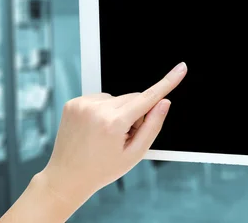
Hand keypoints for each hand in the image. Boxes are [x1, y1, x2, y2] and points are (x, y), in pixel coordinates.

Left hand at [39, 62, 187, 207]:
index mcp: (113, 123)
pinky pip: (101, 99)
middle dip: (136, 113)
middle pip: (134, 98)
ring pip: (118, 98)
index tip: (181, 68)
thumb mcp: (134, 154)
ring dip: (119, 111)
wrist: (66, 178)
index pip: (148, 97)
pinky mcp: (73, 102)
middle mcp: (96, 109)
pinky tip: (96, 128)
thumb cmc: (102, 169)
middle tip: (125, 136)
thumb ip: (153, 126)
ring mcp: (82, 104)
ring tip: (107, 134)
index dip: (167, 82)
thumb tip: (164, 102)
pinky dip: (104, 110)